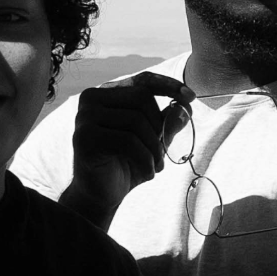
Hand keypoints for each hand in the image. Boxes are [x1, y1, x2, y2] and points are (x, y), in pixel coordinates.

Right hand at [70, 71, 194, 202]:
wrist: (101, 195)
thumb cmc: (126, 163)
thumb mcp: (154, 140)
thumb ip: (167, 122)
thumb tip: (185, 106)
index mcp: (108, 94)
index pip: (142, 81)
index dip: (169, 86)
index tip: (192, 98)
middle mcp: (92, 99)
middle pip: (141, 98)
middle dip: (160, 127)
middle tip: (162, 152)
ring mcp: (85, 117)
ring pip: (136, 121)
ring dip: (154, 148)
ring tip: (156, 166)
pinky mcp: (84, 137)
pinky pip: (127, 141)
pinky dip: (145, 159)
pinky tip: (148, 173)